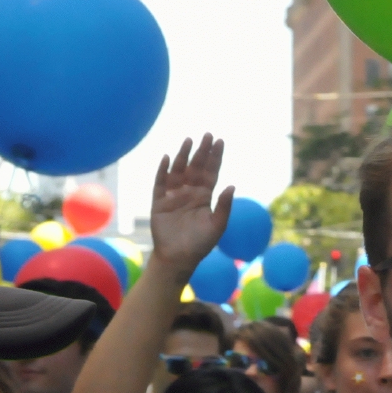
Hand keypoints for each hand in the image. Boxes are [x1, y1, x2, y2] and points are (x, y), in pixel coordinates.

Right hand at [150, 135, 234, 274]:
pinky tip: (167, 158)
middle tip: (207, 134)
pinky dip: (163, 170)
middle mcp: (190, 192)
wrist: (179, 257)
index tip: (220, 141)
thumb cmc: (200, 243)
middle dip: (202, 151)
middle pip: (196, 167)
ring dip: (183, 156)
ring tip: (189, 140)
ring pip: (179, 170)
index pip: (211, 172)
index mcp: (205, 196)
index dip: (215, 157)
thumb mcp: (217, 225)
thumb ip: (224, 206)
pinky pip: (160, 183)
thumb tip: (232, 186)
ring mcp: (174, 195)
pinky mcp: (159, 202)